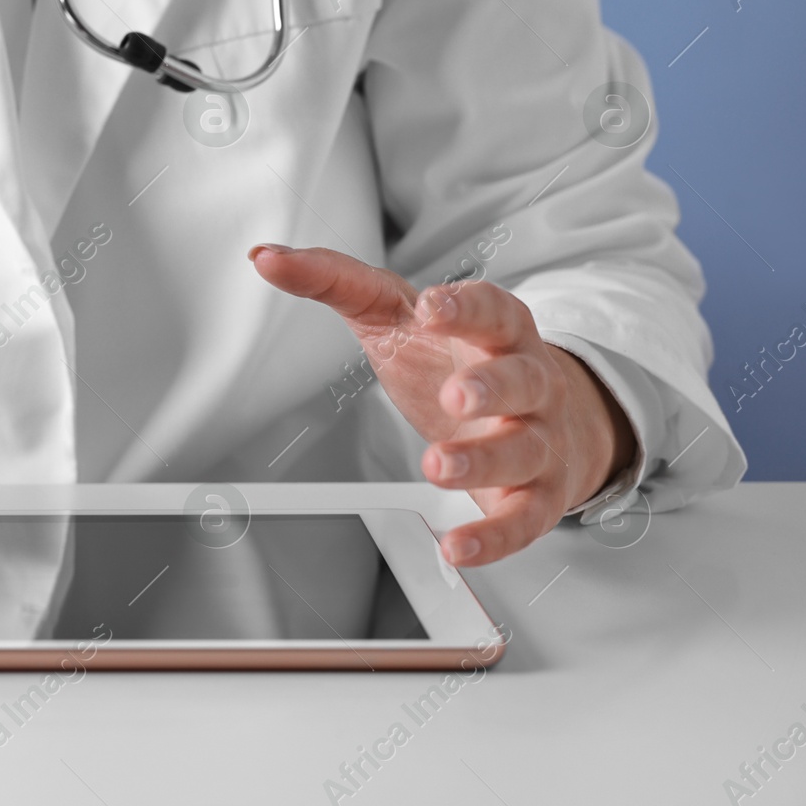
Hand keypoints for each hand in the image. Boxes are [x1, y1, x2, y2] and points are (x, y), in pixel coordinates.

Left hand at [249, 244, 635, 566]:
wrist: (540, 415)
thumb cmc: (453, 359)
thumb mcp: (395, 316)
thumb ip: (335, 282)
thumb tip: (265, 258)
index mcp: (497, 330)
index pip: (492, 310)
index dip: (466, 308)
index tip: (432, 307)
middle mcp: (528, 382)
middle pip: (522, 380)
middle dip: (490, 388)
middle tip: (453, 395)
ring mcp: (538, 439)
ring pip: (523, 450)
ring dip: (484, 461)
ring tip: (437, 468)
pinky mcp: (537, 497)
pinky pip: (523, 520)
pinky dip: (493, 538)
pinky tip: (455, 547)